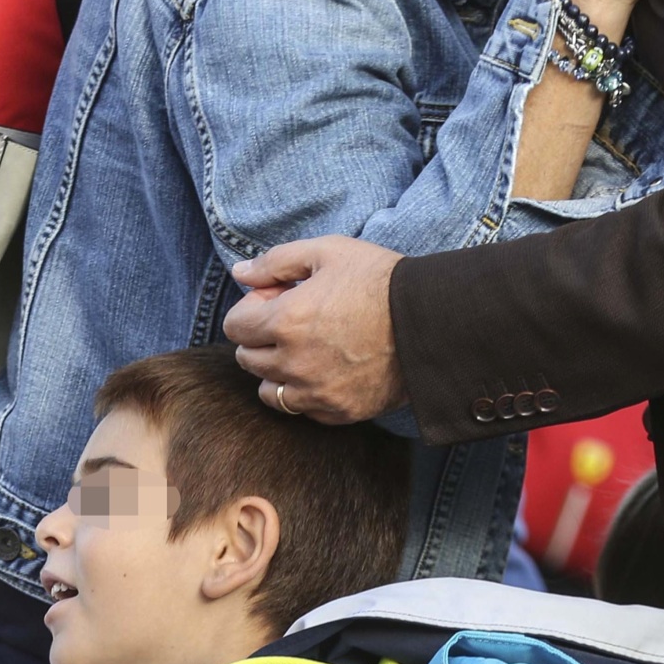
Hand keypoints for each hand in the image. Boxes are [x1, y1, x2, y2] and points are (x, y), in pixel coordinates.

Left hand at [224, 237, 406, 423]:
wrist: (428, 322)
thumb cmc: (378, 280)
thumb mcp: (326, 252)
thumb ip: (275, 262)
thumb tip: (239, 273)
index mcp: (286, 320)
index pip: (235, 327)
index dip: (250, 310)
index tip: (274, 301)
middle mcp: (294, 363)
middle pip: (248, 360)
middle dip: (260, 340)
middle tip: (292, 323)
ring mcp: (316, 393)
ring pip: (271, 393)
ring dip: (277, 373)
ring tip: (304, 352)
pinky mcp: (338, 412)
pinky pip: (303, 410)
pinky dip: (305, 394)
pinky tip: (326, 372)